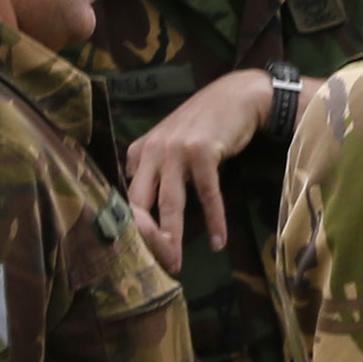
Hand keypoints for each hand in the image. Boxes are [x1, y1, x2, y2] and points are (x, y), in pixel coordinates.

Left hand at [123, 72, 275, 271]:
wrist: (235, 96)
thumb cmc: (202, 124)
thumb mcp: (167, 142)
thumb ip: (150, 168)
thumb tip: (139, 206)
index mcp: (140, 152)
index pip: (127, 196)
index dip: (131, 228)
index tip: (137, 253)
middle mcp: (152, 150)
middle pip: (140, 203)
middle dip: (145, 238)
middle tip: (153, 265)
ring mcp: (177, 150)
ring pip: (170, 203)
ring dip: (172, 237)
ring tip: (176, 262)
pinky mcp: (203, 151)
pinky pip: (207, 195)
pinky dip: (214, 220)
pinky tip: (219, 240)